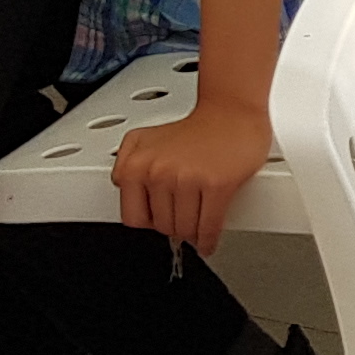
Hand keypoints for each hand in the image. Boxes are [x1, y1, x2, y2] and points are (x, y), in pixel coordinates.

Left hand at [114, 100, 273, 252]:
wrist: (232, 112)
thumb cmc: (196, 128)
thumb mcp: (144, 139)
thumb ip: (125, 162)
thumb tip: (122, 187)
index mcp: (136, 164)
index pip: (134, 218)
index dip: (150, 222)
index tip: (160, 221)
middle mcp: (158, 172)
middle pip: (162, 226)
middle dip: (175, 227)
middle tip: (184, 220)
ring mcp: (187, 179)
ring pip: (185, 228)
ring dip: (192, 234)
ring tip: (197, 227)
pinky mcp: (216, 185)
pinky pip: (209, 226)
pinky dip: (208, 240)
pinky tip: (208, 241)